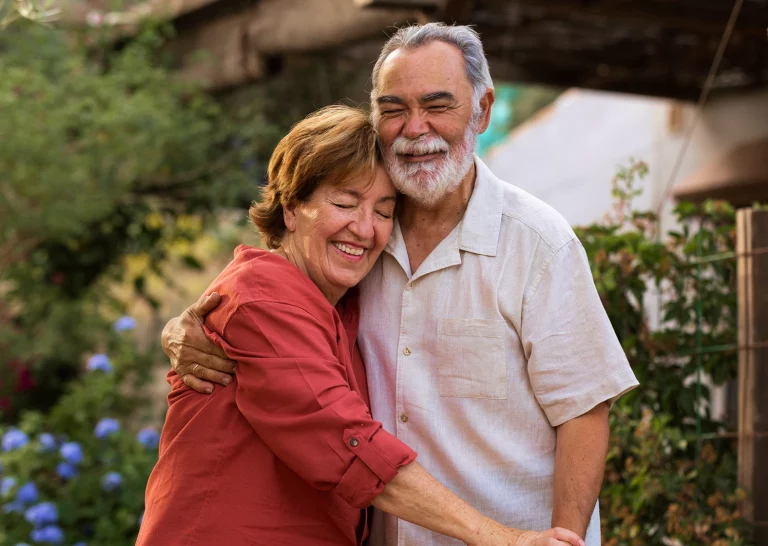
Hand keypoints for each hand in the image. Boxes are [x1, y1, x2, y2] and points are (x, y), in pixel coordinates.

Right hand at [162, 292, 236, 393]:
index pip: (211, 345)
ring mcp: (183, 362)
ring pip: (201, 371)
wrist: (168, 335)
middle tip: (239, 369)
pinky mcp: (180, 370)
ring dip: (215, 376)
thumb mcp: (194, 311)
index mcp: (191, 335)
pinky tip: (210, 389)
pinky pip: (189, 380)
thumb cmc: (187, 322)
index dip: (224, 350)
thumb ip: (206, 305)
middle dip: (224, 365)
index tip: (238, 354)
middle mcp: (186, 350)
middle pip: (209, 359)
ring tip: (229, 380)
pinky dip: (199, 386)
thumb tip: (216, 295)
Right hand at [467, 519, 583, 545]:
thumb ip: (532, 541)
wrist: (479, 531)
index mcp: (533, 537)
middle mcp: (530, 540)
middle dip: (568, 544)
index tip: (582, 543)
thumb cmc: (497, 538)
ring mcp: (522, 544)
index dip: (570, 537)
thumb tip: (550, 540)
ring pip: (545, 544)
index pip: (556, 533)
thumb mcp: (520, 540)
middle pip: (553, 540)